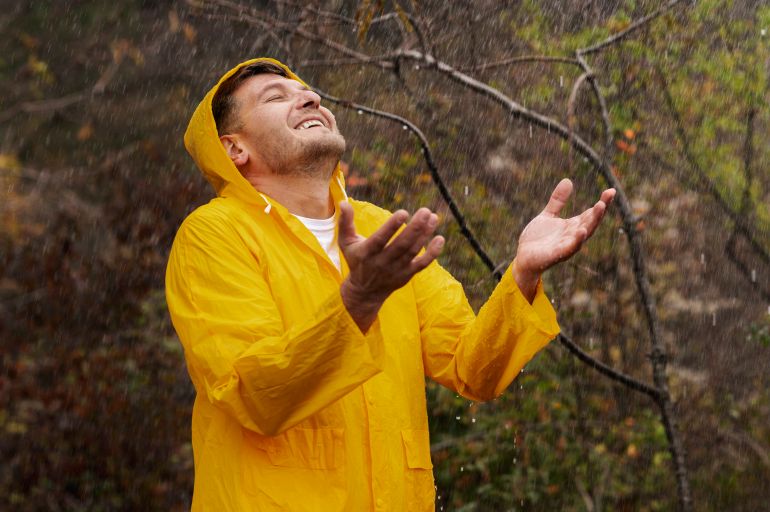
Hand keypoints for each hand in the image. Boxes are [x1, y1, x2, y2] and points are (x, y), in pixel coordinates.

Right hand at [338, 202, 444, 332]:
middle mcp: (382, 262)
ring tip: (433, 217)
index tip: (403, 212)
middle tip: (425, 210)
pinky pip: (422, 264)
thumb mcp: (346, 243)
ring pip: (413, 251)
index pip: (380, 239)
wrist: (364, 292)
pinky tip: (440, 238)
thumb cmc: (356, 260)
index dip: (392, 227)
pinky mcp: (407, 275)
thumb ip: (345, 223)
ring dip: (425, 234)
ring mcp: (396, 270)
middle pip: (401, 245)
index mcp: (367, 252)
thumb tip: (343, 202)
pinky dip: (432, 253)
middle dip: (415, 227)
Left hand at [514, 179, 615, 301]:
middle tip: (608, 196)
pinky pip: (569, 247)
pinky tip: (582, 230)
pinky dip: (577, 240)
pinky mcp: (557, 254)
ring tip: (600, 207)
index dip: (602, 203)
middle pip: (590, 222)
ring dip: (592, 221)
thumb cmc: (537, 240)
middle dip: (600, 210)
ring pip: (583, 233)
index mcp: (572, 226)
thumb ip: (558, 201)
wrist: (524, 258)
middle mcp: (573, 236)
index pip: (590, 213)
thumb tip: (568, 180)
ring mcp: (566, 245)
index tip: (611, 191)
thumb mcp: (548, 215)